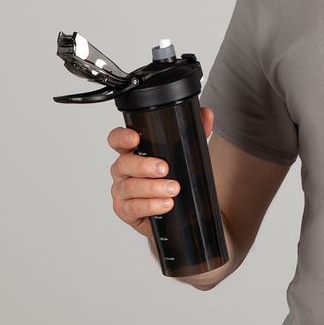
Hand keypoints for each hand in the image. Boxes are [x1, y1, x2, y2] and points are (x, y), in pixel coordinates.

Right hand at [107, 106, 215, 238]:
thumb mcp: (185, 154)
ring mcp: (121, 191)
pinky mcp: (125, 211)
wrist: (177, 211)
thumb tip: (206, 114)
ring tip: (173, 189)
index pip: (117, 140)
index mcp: (133, 152)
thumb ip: (195, 132)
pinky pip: (134, 208)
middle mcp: (123, 171)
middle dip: (144, 166)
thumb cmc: (173, 177)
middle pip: (123, 164)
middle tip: (164, 168)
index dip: (121, 137)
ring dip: (152, 188)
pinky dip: (151, 206)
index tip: (134, 138)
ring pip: (130, 187)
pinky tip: (166, 204)